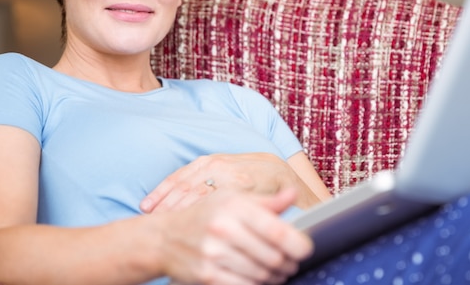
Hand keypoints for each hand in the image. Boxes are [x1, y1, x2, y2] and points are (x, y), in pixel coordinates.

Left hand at [141, 153, 302, 212]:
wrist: (282, 174)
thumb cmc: (251, 174)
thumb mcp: (225, 171)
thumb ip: (204, 178)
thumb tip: (177, 195)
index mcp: (210, 160)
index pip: (179, 177)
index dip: (161, 192)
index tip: (146, 207)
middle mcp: (216, 166)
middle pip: (183, 187)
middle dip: (166, 205)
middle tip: (151, 220)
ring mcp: (229, 177)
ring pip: (197, 195)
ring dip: (180, 210)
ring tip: (165, 225)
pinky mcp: (242, 187)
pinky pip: (219, 201)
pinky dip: (203, 212)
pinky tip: (195, 224)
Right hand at [157, 188, 312, 284]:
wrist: (164, 238)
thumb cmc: (205, 215)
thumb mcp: (233, 199)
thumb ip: (266, 202)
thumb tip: (293, 194)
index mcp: (235, 207)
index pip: (276, 230)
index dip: (298, 244)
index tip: (305, 249)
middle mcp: (224, 229)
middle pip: (272, 256)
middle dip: (288, 263)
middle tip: (292, 263)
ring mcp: (214, 254)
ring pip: (261, 274)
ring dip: (276, 277)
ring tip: (279, 272)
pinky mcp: (207, 276)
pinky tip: (260, 280)